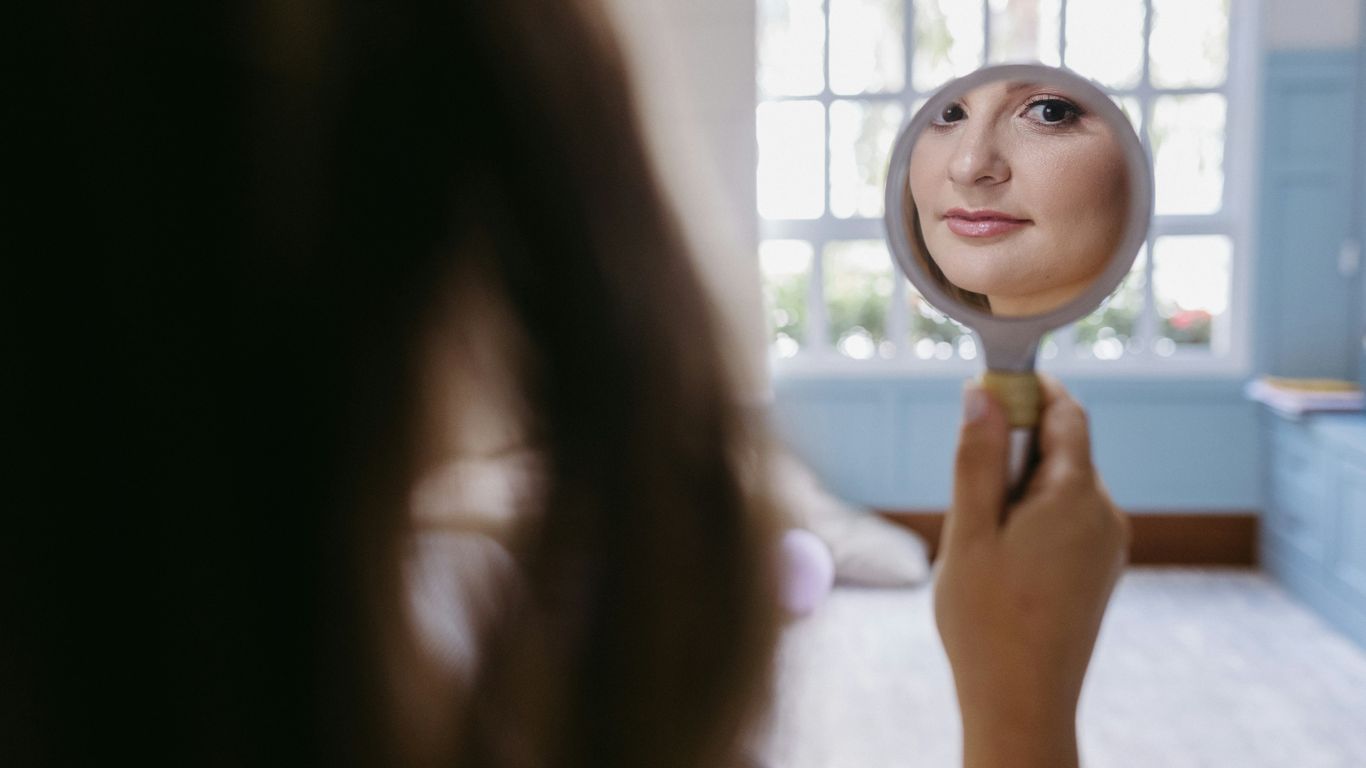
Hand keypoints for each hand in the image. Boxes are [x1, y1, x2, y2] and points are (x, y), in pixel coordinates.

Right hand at [933, 374, 1128, 767]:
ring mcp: (1107, 545)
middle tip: (969, 493)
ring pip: (1061, 486)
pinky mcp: (1099, 569)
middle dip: (1013, 451)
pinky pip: (1068, 519)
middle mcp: (1106, 515)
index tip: (988, 390)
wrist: (1023, 703)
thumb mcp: (969, 532)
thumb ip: (977, 459)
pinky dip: (1033, 518)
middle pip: (1062, 449)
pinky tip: (1003, 561)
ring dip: (1019, 490)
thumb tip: (983, 394)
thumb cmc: (987, 622)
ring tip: (983, 540)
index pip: (1067, 412)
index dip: (1030, 390)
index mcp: (1077, 496)